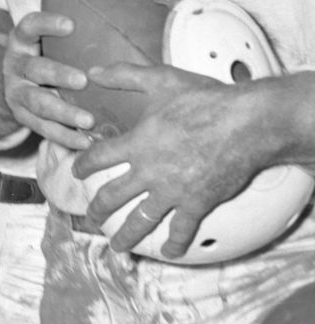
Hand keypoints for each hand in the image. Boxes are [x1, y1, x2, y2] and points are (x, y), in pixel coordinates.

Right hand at [2, 11, 94, 148]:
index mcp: (22, 41)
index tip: (70, 25)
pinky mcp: (21, 116)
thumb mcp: (47, 42)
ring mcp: (16, 92)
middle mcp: (16, 65)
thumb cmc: (45, 56)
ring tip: (88, 120)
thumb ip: (72, 39)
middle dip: (59, 75)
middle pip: (35, 69)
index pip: (30, 26)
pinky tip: (84, 141)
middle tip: (83, 81)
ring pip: (38, 103)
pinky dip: (64, 136)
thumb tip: (122, 32)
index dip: (47, 24)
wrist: (16, 83)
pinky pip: (43, 128)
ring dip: (64, 112)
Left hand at [74, 62, 266, 256]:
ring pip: (141, 220)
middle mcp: (148, 171)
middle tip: (91, 219)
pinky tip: (169, 252)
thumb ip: (124, 75)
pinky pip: (182, 230)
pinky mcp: (197, 203)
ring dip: (127, 236)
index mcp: (136, 143)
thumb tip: (94, 71)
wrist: (246, 124)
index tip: (77, 173)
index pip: (98, 158)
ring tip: (118, 246)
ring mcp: (172, 191)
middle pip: (112, 197)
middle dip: (98, 210)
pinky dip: (175, 244)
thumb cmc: (204, 100)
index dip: (84, 166)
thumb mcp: (160, 80)